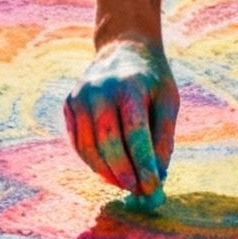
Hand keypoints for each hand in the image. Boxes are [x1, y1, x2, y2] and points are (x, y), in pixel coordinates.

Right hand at [64, 36, 178, 208]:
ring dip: (107, 172)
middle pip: (108, 141)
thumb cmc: (151, 79)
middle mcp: (100, 89)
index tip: (153, 186)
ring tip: (126, 184)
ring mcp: (80, 96)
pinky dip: (93, 162)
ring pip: (89, 146)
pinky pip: (78, 142)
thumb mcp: (168, 99)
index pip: (135, 131)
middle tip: (138, 191)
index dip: (143, 162)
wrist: (123, 47)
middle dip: (124, 172)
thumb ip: (164, 135)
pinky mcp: (69, 104)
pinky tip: (109, 171)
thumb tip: (158, 174)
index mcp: (129, 85)